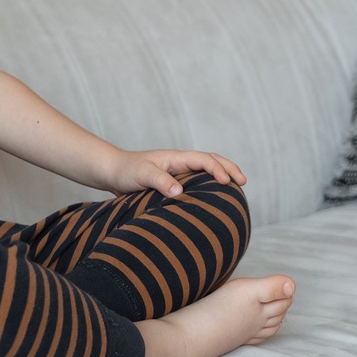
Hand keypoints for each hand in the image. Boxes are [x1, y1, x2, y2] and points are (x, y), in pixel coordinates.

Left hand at [102, 148, 246, 197]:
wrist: (113, 172)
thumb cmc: (126, 171)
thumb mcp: (142, 175)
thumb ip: (160, 181)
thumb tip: (180, 193)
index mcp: (176, 158)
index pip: (204, 159)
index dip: (218, 169)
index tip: (227, 182)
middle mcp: (180, 162)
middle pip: (211, 160)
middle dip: (229, 168)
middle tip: (244, 181)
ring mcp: (178, 171)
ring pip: (206, 170)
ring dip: (223, 175)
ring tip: (237, 188)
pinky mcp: (174, 182)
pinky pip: (198, 181)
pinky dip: (210, 185)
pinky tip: (215, 198)